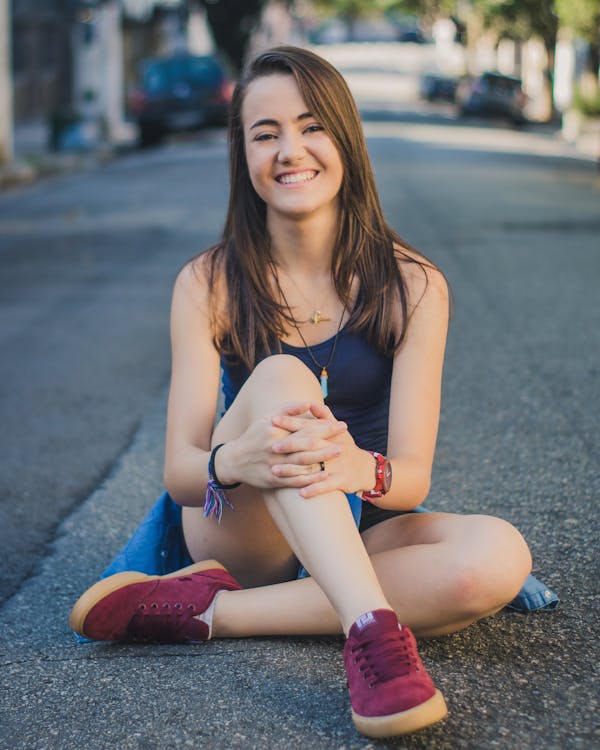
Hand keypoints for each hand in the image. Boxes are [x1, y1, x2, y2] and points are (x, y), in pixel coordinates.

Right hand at [221, 402, 342, 489]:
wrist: (234, 461)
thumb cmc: (254, 436)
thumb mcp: (267, 418)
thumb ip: (288, 409)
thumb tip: (309, 403)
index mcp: (276, 431)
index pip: (305, 427)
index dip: (324, 426)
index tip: (340, 424)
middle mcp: (276, 448)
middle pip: (307, 444)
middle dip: (328, 440)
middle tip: (345, 437)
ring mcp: (275, 465)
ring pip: (303, 462)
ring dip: (323, 458)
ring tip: (340, 452)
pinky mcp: (274, 480)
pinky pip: (295, 480)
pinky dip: (311, 478)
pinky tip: (325, 475)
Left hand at [277, 402, 372, 498]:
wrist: (363, 468)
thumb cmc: (343, 446)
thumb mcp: (336, 429)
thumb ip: (323, 415)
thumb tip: (310, 403)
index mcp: (329, 434)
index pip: (308, 426)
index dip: (291, 422)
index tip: (273, 419)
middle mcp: (333, 447)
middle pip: (309, 444)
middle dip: (290, 445)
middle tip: (272, 446)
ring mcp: (338, 464)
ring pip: (314, 466)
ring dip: (293, 470)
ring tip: (275, 470)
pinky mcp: (342, 480)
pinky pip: (327, 486)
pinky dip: (315, 489)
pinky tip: (301, 493)